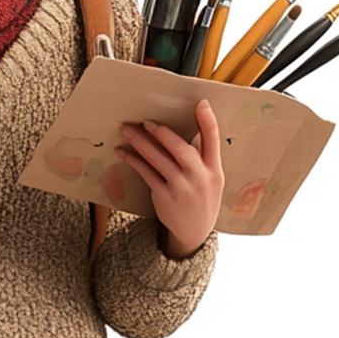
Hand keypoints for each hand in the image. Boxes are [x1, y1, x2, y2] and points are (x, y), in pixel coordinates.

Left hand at [116, 100, 223, 259]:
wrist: (194, 233)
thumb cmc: (202, 200)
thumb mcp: (213, 179)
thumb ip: (203, 157)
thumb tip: (191, 129)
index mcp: (214, 170)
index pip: (213, 141)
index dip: (207, 121)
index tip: (201, 103)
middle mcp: (199, 178)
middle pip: (181, 149)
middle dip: (163, 133)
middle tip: (147, 121)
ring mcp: (181, 189)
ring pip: (159, 160)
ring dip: (142, 143)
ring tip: (128, 130)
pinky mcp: (164, 197)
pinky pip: (147, 174)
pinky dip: (134, 161)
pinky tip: (124, 152)